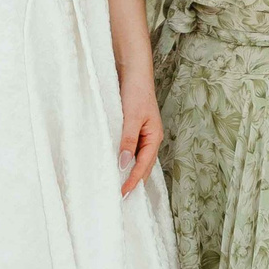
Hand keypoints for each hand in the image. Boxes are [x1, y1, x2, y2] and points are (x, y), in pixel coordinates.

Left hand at [117, 80, 162, 195]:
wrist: (133, 71)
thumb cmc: (135, 92)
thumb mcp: (131, 117)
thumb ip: (127, 140)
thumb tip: (124, 164)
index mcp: (154, 137)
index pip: (144, 166)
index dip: (133, 181)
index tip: (122, 194)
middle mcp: (150, 138)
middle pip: (143, 165)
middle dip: (133, 181)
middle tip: (119, 196)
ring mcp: (142, 134)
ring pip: (136, 158)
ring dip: (128, 171)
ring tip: (116, 184)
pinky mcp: (132, 128)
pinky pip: (129, 149)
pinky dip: (123, 158)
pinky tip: (114, 163)